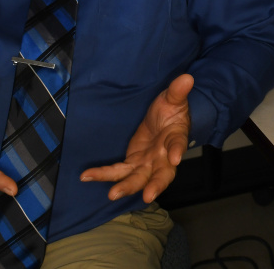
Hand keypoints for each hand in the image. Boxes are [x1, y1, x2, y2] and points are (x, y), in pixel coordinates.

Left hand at [80, 73, 193, 203]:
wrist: (162, 119)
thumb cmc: (171, 109)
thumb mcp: (173, 98)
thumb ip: (177, 91)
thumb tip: (186, 77)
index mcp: (175, 138)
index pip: (177, 144)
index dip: (176, 150)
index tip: (174, 158)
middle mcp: (163, 157)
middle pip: (161, 174)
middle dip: (155, 185)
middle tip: (148, 196)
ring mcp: (147, 163)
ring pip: (138, 178)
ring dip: (126, 186)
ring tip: (112, 194)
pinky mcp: (132, 163)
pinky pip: (117, 171)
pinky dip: (103, 174)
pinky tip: (86, 176)